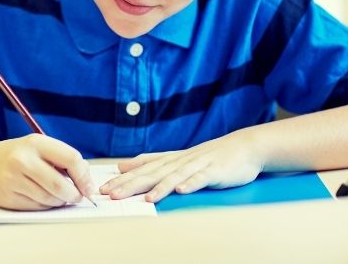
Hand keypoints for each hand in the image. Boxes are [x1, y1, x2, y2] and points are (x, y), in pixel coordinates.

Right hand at [0, 134, 94, 209]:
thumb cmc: (18, 156)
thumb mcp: (38, 148)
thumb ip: (62, 159)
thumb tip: (87, 181)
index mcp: (36, 142)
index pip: (71, 158)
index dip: (84, 176)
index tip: (89, 187)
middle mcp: (23, 160)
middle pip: (60, 185)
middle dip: (74, 195)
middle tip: (77, 197)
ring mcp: (13, 179)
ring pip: (50, 200)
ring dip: (60, 201)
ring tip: (58, 195)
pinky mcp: (8, 197)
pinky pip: (37, 208)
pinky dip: (45, 206)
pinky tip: (41, 197)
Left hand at [100, 129, 263, 202]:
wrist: (243, 147)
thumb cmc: (208, 156)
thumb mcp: (176, 158)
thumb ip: (150, 161)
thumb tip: (123, 165)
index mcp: (169, 160)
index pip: (142, 170)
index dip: (123, 179)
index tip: (104, 189)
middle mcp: (179, 161)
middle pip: (152, 173)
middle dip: (132, 184)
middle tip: (113, 194)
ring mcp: (197, 165)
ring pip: (175, 176)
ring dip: (160, 187)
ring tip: (146, 198)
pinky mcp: (214, 171)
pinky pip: (201, 178)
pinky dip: (191, 183)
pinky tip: (182, 190)